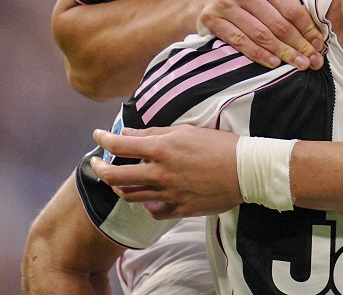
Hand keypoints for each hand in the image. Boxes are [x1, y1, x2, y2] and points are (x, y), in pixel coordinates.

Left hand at [90, 126, 241, 218]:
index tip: (98, 135)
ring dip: (118, 186)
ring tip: (118, 179)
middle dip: (100, 168)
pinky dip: (145, 204)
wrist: (245, 170)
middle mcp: (159, 173)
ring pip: (130, 195)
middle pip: (115, 177)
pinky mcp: (178, 209)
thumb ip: (155, 133)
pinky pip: (152, 211)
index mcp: (161, 149)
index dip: (103, 139)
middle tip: (97, 162)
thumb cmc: (219, 145)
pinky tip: (147, 196)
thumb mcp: (186, 131)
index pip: (120, 145)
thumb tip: (130, 134)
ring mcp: (167, 194)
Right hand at [199, 0, 339, 69]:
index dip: (308, 28)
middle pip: (278, 24)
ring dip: (283, 53)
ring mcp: (226, 5)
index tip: (319, 44)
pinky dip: (258, 54)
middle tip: (313, 60)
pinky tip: (274, 63)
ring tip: (299, 64)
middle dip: (299, 45)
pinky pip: (240, 42)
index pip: (291, 8)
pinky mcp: (213, 20)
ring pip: (261, 35)